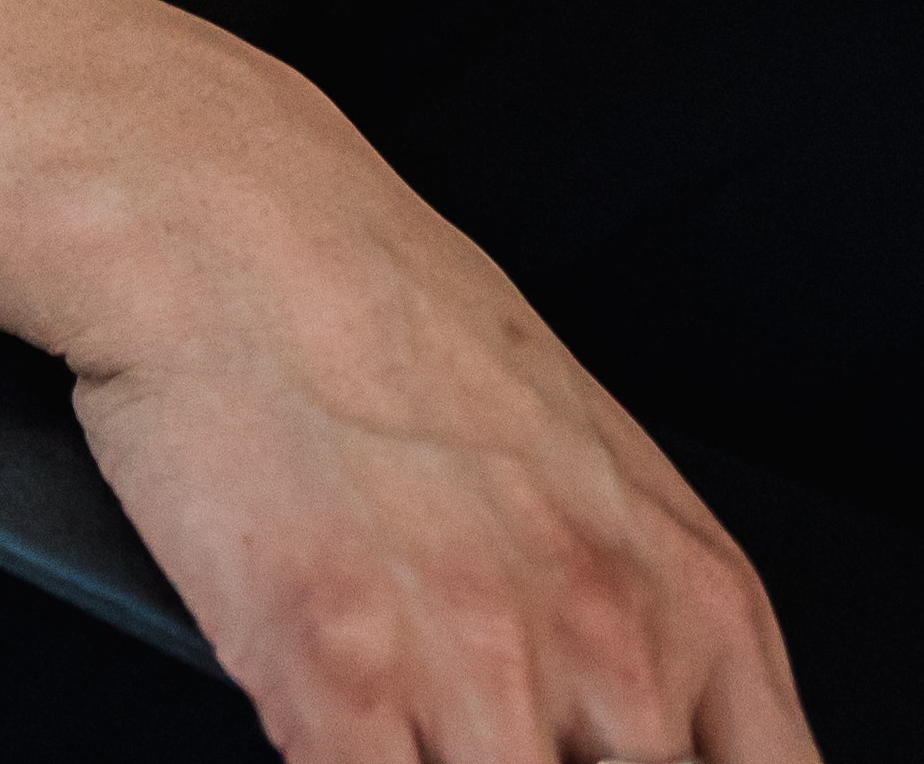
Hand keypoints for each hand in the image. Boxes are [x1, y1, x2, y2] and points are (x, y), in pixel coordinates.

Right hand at [65, 71, 814, 763]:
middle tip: (496, 728)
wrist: (228, 215)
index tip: (613, 760)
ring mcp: (483, 663)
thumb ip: (649, 629)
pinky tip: (337, 736)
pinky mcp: (341, 677)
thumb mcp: (591, 471)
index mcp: (695, 597)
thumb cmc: (394, 321)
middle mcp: (614, 640)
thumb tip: (656, 742)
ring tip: (412, 722)